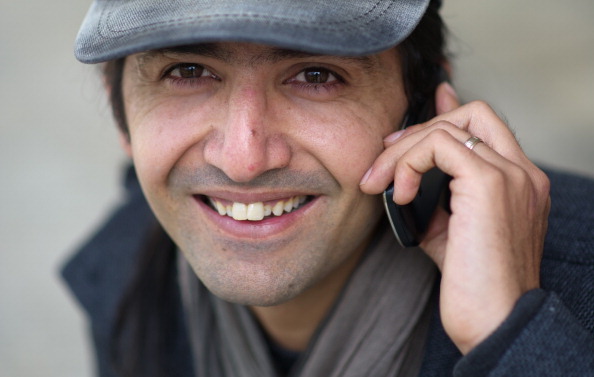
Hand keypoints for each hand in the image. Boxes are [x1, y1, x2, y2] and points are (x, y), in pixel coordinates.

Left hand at [360, 83, 550, 352]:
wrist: (495, 320)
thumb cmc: (472, 284)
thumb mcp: (447, 229)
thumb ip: (432, 194)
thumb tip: (407, 173)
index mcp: (518, 181)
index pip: (486, 126)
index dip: (447, 112)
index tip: (408, 127)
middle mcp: (521, 171)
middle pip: (471, 114)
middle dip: (418, 131)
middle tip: (383, 160)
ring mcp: (510, 174)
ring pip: (449, 127)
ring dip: (403, 151)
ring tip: (380, 182)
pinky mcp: (489, 183)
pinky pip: (439, 145)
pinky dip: (410, 163)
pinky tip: (401, 194)